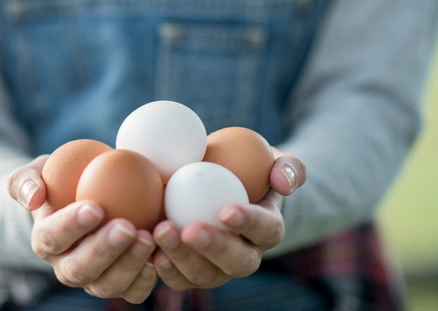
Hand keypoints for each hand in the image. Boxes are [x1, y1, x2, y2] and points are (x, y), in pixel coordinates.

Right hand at [7, 155, 157, 302]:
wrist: (90, 194)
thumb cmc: (65, 178)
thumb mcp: (41, 170)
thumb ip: (27, 180)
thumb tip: (33, 198)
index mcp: (45, 241)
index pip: (52, 237)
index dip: (71, 226)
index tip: (95, 207)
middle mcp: (66, 267)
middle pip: (79, 268)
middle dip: (103, 250)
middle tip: (127, 226)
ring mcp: (94, 279)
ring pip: (106, 285)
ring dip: (128, 265)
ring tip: (147, 238)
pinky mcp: (120, 284)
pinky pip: (131, 292)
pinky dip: (144, 280)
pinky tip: (157, 259)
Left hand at [152, 150, 305, 289]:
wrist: (217, 184)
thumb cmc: (246, 168)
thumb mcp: (271, 159)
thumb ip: (287, 166)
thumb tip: (284, 183)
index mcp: (268, 228)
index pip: (266, 230)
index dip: (249, 223)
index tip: (226, 211)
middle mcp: (246, 255)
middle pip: (236, 262)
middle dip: (213, 248)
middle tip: (189, 229)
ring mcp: (218, 268)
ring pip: (204, 274)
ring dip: (182, 257)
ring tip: (161, 232)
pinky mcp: (189, 272)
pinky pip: (179, 278)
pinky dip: (164, 267)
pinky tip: (149, 250)